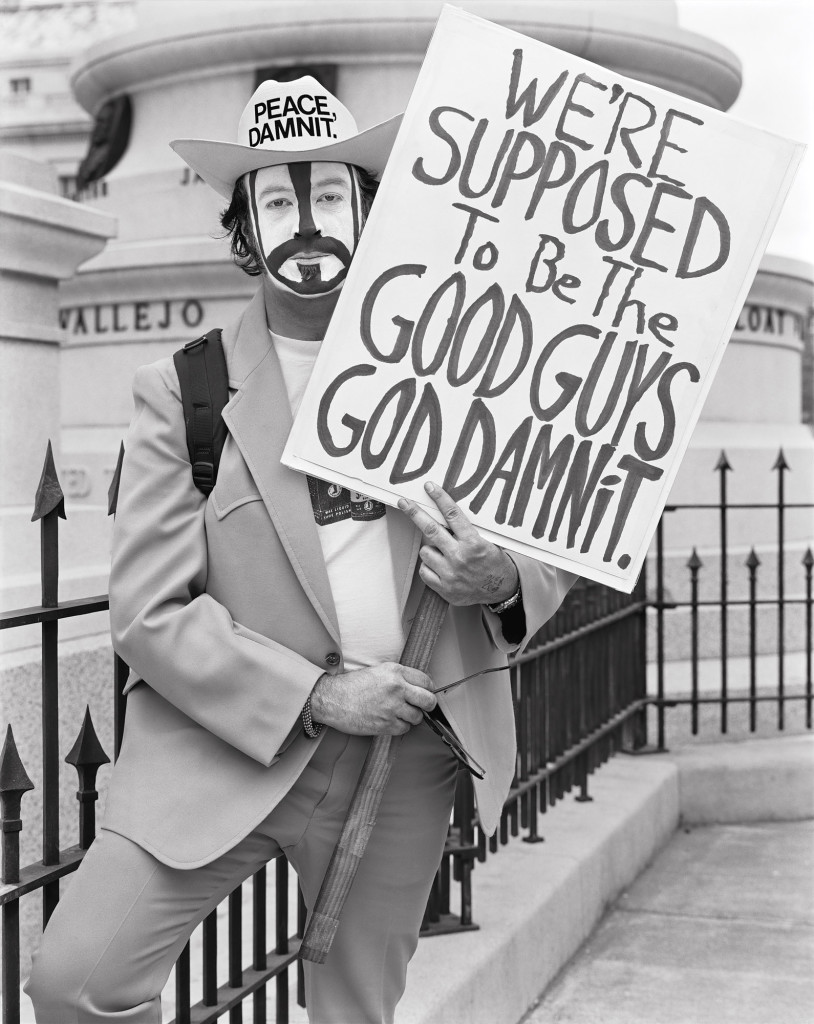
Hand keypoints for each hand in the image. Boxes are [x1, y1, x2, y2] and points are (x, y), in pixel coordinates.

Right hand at [310, 663, 436, 735]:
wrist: (332, 699)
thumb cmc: (352, 685)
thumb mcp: (378, 671)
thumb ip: (399, 676)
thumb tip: (419, 687)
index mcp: (395, 672)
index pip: (426, 681)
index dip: (428, 689)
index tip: (425, 693)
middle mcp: (396, 688)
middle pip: (429, 700)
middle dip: (428, 705)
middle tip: (423, 707)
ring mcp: (392, 707)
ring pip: (418, 717)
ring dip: (411, 717)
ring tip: (399, 713)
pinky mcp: (385, 724)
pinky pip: (404, 729)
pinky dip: (400, 727)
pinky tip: (389, 720)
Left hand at [398, 481, 518, 606]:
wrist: (502, 591)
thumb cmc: (494, 564)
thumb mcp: (487, 543)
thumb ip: (466, 532)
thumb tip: (445, 516)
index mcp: (473, 543)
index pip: (453, 515)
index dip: (440, 498)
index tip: (429, 487)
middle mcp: (460, 557)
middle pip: (431, 530)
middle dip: (415, 513)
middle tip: (404, 502)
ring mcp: (450, 573)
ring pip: (425, 551)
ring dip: (429, 548)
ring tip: (442, 552)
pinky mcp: (444, 588)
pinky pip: (424, 571)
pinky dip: (428, 566)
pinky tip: (439, 566)